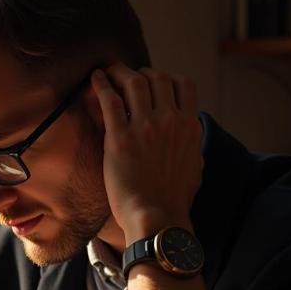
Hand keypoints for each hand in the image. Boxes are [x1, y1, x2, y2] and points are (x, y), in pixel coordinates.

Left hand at [89, 64, 202, 241]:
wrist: (157, 217)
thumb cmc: (174, 199)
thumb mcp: (195, 166)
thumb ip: (192, 145)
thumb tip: (191, 136)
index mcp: (189, 125)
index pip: (184, 84)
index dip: (167, 77)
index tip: (154, 81)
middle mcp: (169, 120)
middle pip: (157, 78)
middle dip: (142, 73)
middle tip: (127, 77)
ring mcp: (144, 127)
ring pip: (135, 82)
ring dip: (120, 72)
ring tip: (109, 72)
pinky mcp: (119, 137)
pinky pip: (110, 100)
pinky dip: (102, 83)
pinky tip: (95, 78)